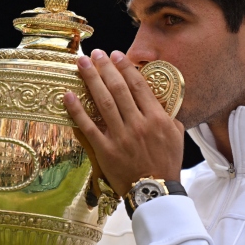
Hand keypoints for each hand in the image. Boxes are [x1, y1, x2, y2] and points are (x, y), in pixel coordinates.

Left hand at [63, 49, 183, 196]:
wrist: (155, 191)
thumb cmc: (166, 163)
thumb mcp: (176, 135)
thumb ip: (167, 114)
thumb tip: (157, 96)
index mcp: (156, 118)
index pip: (138, 86)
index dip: (126, 68)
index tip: (117, 55)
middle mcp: (137, 124)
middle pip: (118, 89)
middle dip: (106, 68)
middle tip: (96, 53)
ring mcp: (120, 137)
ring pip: (103, 102)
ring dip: (91, 80)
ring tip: (82, 64)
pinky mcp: (105, 150)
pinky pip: (88, 127)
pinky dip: (77, 110)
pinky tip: (68, 95)